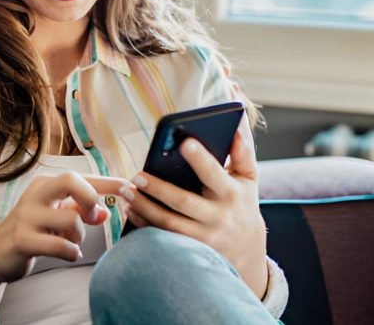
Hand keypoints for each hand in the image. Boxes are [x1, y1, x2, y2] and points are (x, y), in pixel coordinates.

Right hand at [0, 173, 129, 285]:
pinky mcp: (22, 240)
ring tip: (72, 242)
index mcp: (45, 185)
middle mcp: (35, 194)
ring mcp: (27, 216)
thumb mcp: (55, 217)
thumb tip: (106, 211)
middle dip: (91, 198)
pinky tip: (68, 253)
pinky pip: (60, 245)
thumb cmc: (30, 231)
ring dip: (79, 235)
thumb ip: (80, 211)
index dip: (109, 182)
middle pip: (71, 180)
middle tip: (93, 216)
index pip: (82, 177)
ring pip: (72, 219)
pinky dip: (71, 252)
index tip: (131, 186)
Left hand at [118, 113, 267, 295]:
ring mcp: (203, 237)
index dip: (201, 159)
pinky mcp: (190, 249)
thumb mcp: (248, 178)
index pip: (214, 174)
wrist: (247, 250)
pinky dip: (143, 225)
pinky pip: (162, 238)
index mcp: (230, 193)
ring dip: (144, 207)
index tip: (184, 142)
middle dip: (158, 188)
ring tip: (126, 190)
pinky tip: (129, 209)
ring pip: (169, 223)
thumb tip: (237, 122)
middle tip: (136, 175)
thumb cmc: (242, 203)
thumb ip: (243, 151)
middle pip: (183, 202)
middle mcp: (217, 217)